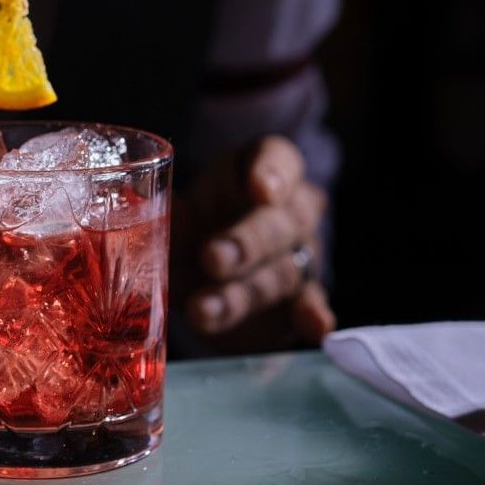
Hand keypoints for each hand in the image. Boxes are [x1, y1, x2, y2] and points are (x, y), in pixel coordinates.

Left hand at [174, 135, 335, 351]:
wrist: (206, 278)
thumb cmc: (192, 229)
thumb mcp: (176, 217)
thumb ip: (174, 218)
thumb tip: (169, 217)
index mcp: (257, 169)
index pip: (276, 158)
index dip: (271, 172)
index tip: (260, 190)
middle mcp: (290, 209)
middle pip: (282, 222)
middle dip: (247, 243)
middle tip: (212, 259)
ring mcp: (301, 255)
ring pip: (283, 271)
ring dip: (242, 293)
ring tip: (202, 310)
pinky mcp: (302, 299)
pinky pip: (311, 304)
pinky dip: (312, 315)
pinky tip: (315, 326)